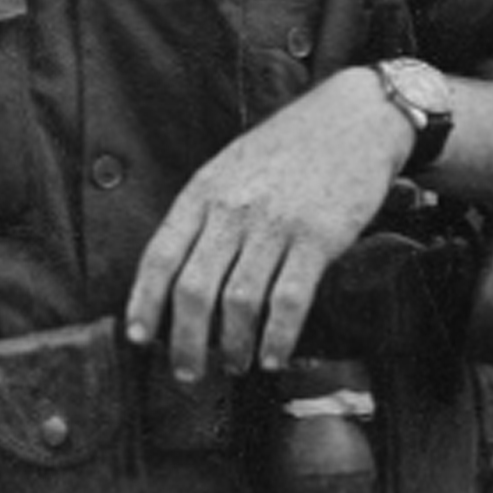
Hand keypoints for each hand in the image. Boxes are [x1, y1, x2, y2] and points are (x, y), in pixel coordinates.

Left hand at [127, 69, 412, 380]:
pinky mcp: (318, 238)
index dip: (144, 303)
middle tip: (186, 373)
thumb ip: (203, 215)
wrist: (353, 119)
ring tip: (234, 366)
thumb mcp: (228, 169)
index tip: (139, 338)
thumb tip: (176, 276)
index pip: (159, 256)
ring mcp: (275, 224)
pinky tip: (273, 356)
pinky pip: (289, 299)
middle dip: (184, 341)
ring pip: (238, 301)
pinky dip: (278, 337)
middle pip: (193, 289)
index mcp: (202, 194)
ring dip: (232, 345)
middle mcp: (232, 210)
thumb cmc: (287, 149)